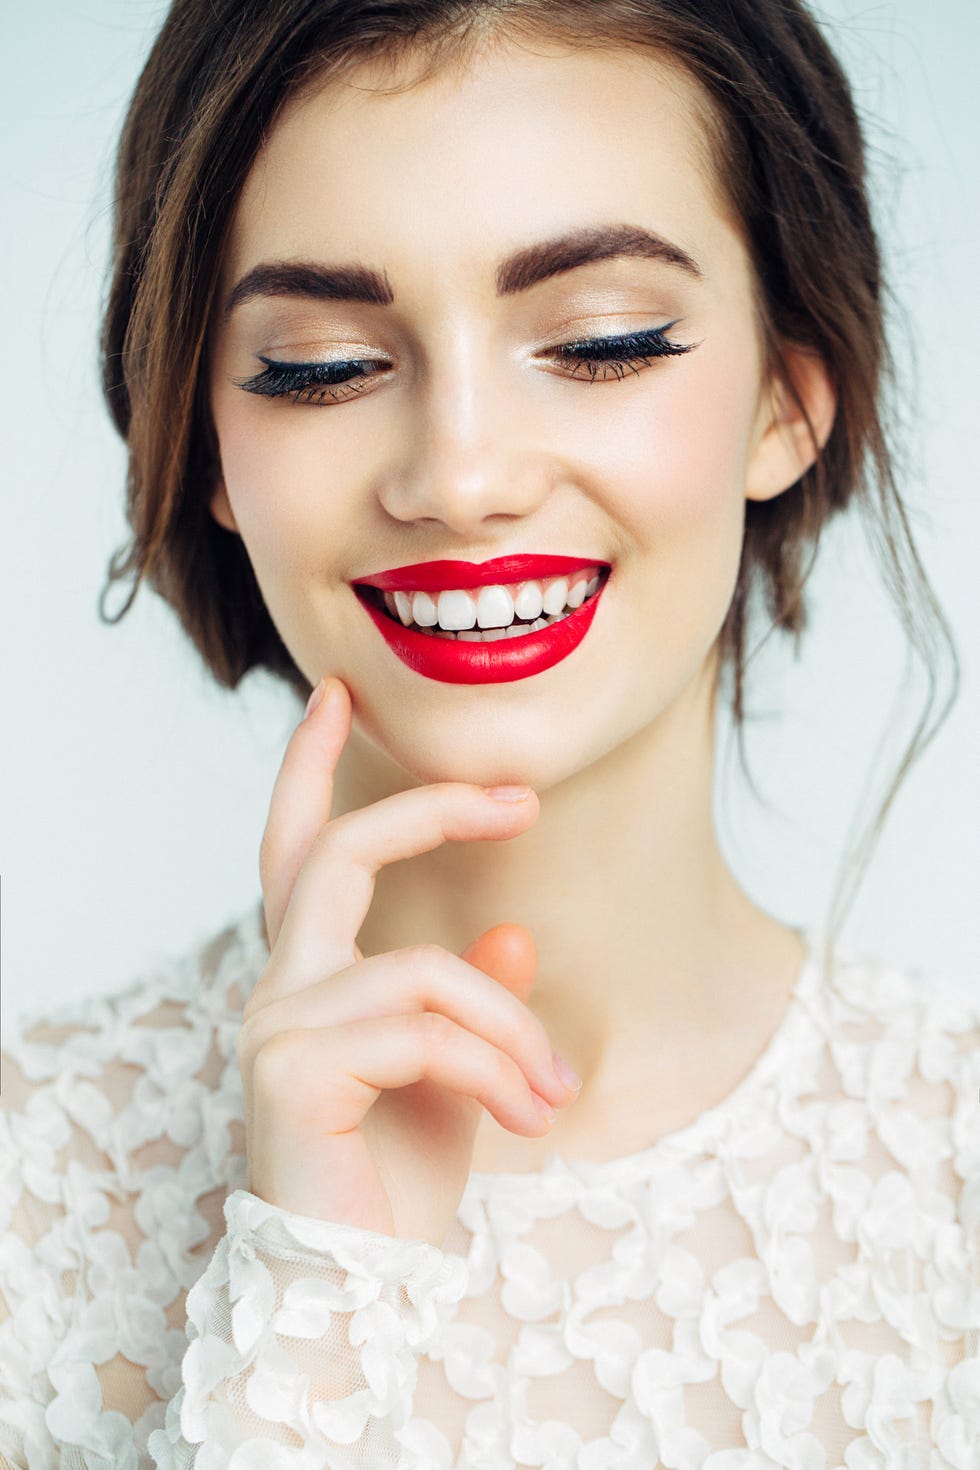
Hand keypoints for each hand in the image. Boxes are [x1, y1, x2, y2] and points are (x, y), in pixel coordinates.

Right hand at [237, 677, 580, 1247]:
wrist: (362, 1292)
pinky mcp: (294, 1068)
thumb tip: (511, 938)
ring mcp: (278, 1024)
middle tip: (519, 799)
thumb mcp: (456, 1081)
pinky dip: (496, 1067)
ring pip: (424, 967)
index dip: (308, 772)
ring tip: (556, 1096)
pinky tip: (527, 1117)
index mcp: (312, 982)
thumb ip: (471, 1008)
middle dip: (429, 808)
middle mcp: (280, 989)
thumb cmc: (395, 1189)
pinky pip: (426, 1028)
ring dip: (512, 1028)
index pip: (296, 855)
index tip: (338, 700)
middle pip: (336, 855)